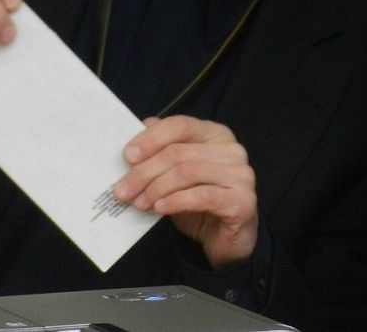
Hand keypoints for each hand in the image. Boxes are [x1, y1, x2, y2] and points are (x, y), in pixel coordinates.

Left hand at [112, 115, 257, 268]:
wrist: (225, 240)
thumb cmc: (198, 202)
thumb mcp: (175, 172)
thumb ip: (161, 149)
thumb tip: (136, 129)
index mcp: (215, 133)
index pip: (180, 125)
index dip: (151, 139)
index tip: (127, 156)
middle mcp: (232, 150)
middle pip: (179, 152)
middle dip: (145, 171)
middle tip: (122, 189)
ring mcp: (241, 175)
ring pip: (188, 173)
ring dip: (156, 188)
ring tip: (138, 202)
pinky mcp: (243, 202)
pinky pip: (202, 196)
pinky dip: (175, 201)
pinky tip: (159, 208)